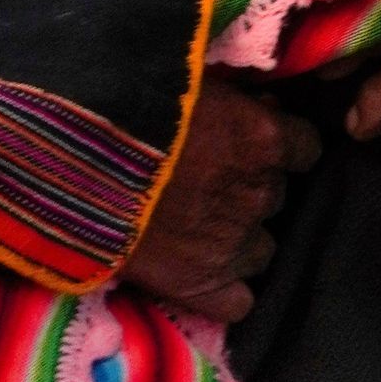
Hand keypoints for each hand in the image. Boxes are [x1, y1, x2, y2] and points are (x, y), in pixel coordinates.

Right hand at [122, 74, 321, 322]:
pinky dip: (226, 291)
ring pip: (262, 249)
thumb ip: (235, 97)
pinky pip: (240, 303)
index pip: (306, 147)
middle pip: (276, 197)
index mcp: (264, 138)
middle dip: (249, 189)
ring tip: (198, 228)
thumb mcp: (192, 78)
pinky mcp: (202, 286)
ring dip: (239, 238)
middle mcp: (259, 192)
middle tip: (209, 181)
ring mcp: (234, 244)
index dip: (281, 147)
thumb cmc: (131, 105)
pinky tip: (202, 274)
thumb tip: (265, 104)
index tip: (254, 145)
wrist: (74, 162)